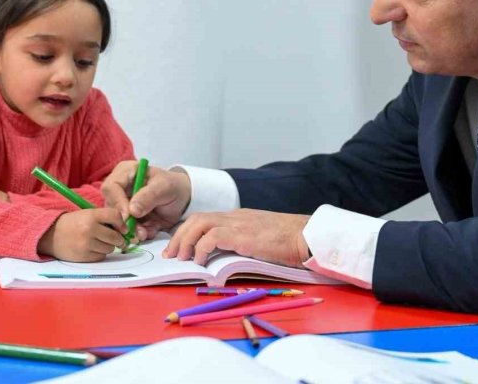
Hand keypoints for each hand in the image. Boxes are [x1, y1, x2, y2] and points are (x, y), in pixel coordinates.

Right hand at [37, 208, 126, 261]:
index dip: (122, 223)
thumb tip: (125, 229)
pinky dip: (100, 253)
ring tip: (99, 242)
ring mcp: (87, 244)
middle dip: (119, 238)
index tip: (123, 228)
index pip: (116, 216)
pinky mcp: (84, 256)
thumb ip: (104, 219)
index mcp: (91, 215)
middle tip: (117, 239)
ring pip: (110, 248)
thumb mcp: (87, 214)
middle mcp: (90, 229)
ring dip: (108, 246)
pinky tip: (92, 248)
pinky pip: (101, 256)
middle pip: (116, 236)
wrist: (50, 235)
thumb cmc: (72, 224)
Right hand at [101, 161, 191, 240]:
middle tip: (136, 231)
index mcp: (125, 173)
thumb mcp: (164, 186)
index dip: (117, 202)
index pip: (111, 187)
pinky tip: (148, 233)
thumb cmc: (172, 185)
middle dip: (123, 221)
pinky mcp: (129, 219)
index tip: (127, 216)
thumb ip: (148, 196)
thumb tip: (131, 211)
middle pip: (110, 207)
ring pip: (116, 221)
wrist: (182, 198)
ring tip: (144, 234)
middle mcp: (120, 189)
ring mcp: (122, 205)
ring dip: (130, 231)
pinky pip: (126, 230)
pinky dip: (137, 234)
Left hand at [164, 209, 311, 267]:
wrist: (306, 236)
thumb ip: (242, 244)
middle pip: (196, 219)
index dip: (187, 232)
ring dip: (185, 241)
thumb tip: (223, 261)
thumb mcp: (260, 240)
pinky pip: (213, 237)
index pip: (204, 219)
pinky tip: (200, 260)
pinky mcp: (242, 234)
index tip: (178, 247)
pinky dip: (201, 248)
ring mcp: (238, 223)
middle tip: (171, 254)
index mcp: (238, 217)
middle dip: (179, 236)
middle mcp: (234, 217)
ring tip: (180, 258)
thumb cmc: (288, 242)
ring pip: (199, 223)